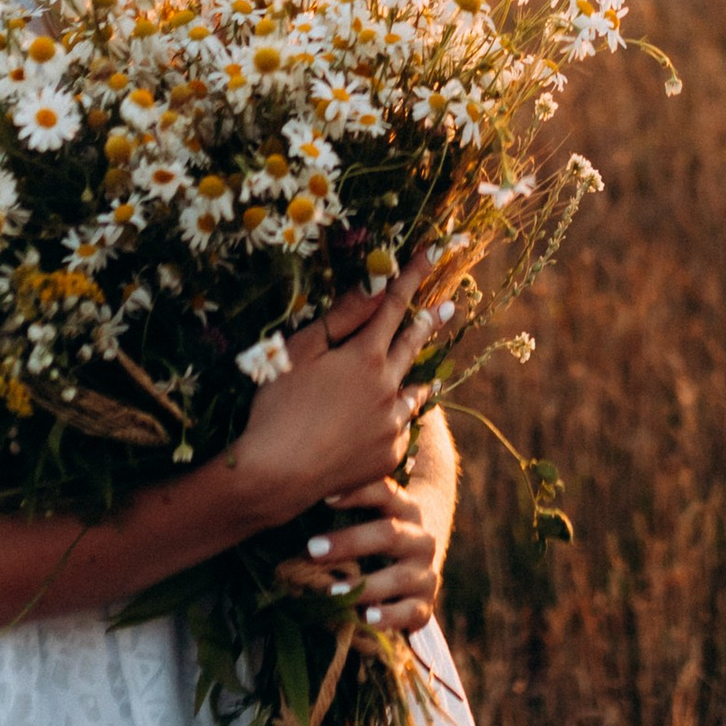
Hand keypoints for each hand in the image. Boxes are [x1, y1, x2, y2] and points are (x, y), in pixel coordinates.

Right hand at [222, 257, 443, 533]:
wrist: (277, 475)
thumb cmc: (278, 407)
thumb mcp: (301, 352)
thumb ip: (342, 317)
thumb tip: (375, 283)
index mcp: (366, 356)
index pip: (394, 304)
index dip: (413, 275)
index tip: (433, 251)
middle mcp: (388, 387)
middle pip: (412, 346)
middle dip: (429, 322)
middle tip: (448, 306)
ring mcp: (392, 424)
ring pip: (412, 394)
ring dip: (418, 379)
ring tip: (426, 378)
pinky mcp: (389, 455)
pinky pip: (400, 430)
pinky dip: (396, 421)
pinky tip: (391, 423)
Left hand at [280, 467, 445, 633]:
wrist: (418, 566)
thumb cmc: (377, 536)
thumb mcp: (371, 516)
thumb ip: (343, 508)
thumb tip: (291, 501)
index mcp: (406, 509)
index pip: (385, 492)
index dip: (357, 493)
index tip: (324, 498)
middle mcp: (420, 539)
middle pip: (389, 534)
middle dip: (349, 542)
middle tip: (311, 549)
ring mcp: (425, 573)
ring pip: (399, 577)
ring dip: (364, 585)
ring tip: (332, 592)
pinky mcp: (425, 606)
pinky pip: (410, 613)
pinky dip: (388, 617)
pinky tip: (365, 619)